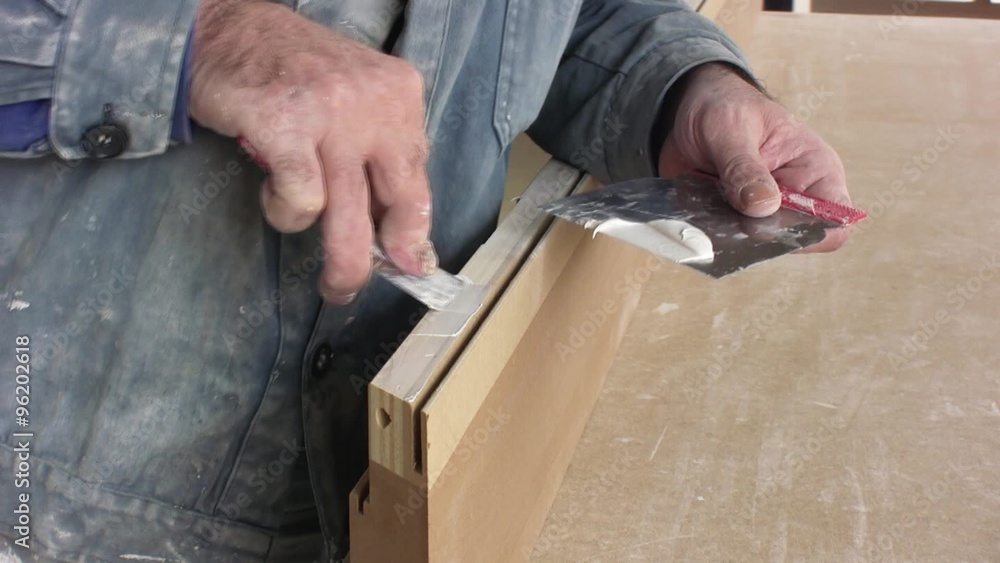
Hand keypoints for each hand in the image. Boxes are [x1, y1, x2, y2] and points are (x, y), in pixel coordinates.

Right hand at [189, 0, 435, 302]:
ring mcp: (332, 115)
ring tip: (331, 283)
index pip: (420, 177)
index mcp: (399, 95)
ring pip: (351, 217)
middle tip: (373, 284)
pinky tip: (275, 194)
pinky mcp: (286, 127)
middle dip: (389, 259)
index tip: (411, 261)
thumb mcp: (354, 100)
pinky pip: (303, 201)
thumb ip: (376, 155)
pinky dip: (287, 212)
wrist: (225, 28)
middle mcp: (374, 103)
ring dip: (342, 264)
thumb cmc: (290, 72)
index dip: (415, 230)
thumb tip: (397, 232)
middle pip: (400, 202)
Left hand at [658, 63, 850, 251]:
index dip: (811, 233)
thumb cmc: (726, 106)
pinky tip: (690, 216)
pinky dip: (705, 234)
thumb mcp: (732, 128)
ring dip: (727, 235)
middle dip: (759, 236)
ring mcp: (759, 212)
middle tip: (728, 216)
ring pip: (752, 245)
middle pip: (790, 239)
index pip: (835, 219)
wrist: (689, 107)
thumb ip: (745, 167)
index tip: (772, 226)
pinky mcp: (729, 218)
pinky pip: (721, 240)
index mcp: (814, 171)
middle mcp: (792, 197)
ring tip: (704, 210)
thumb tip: (763, 206)